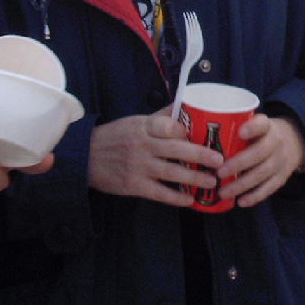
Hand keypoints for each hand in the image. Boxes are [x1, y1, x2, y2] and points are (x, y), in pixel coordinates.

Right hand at [87, 111, 220, 206]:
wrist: (84, 157)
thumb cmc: (116, 137)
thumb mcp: (136, 121)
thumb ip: (161, 117)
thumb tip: (187, 105)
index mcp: (144, 127)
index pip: (169, 126)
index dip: (188, 131)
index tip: (205, 135)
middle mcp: (143, 145)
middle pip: (176, 148)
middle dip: (201, 154)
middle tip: (220, 160)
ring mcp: (138, 166)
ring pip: (172, 172)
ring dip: (194, 178)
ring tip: (212, 181)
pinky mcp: (133, 185)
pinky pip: (159, 192)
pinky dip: (176, 197)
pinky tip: (190, 200)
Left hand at [216, 113, 304, 208]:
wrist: (294, 141)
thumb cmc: (262, 134)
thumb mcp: (256, 125)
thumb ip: (237, 128)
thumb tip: (202, 135)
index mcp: (267, 127)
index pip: (262, 124)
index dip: (252, 128)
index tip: (240, 132)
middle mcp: (276, 142)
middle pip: (259, 153)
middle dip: (238, 164)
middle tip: (219, 174)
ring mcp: (281, 161)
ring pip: (262, 174)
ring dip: (242, 185)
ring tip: (223, 192)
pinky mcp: (282, 177)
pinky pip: (269, 188)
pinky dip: (255, 196)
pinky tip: (240, 202)